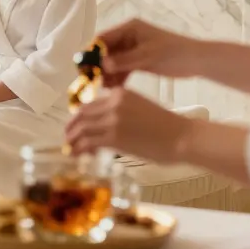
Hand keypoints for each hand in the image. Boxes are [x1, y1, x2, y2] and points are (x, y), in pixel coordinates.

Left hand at [64, 87, 193, 161]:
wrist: (182, 136)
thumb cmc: (166, 126)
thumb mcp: (139, 107)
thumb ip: (120, 111)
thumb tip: (102, 126)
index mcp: (120, 93)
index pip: (91, 104)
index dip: (79, 117)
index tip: (76, 127)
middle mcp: (113, 102)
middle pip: (82, 114)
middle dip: (72, 127)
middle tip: (68, 138)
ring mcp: (112, 119)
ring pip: (82, 128)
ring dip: (73, 139)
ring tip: (70, 149)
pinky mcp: (114, 137)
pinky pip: (88, 142)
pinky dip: (79, 149)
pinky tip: (79, 155)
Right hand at [97, 19, 207, 85]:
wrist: (197, 61)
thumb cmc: (174, 54)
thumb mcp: (148, 57)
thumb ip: (125, 61)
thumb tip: (102, 65)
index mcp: (130, 28)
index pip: (103, 38)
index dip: (91, 52)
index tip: (83, 67)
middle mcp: (129, 36)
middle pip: (106, 50)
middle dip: (98, 65)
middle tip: (91, 81)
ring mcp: (134, 49)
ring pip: (114, 61)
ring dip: (108, 73)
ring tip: (102, 88)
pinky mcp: (140, 60)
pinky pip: (123, 68)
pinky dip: (118, 77)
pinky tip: (114, 89)